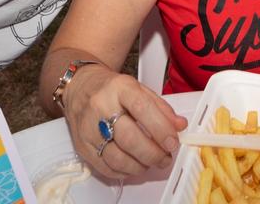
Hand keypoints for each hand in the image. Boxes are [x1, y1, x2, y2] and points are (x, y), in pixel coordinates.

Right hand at [63, 66, 186, 179]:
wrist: (80, 88)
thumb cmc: (112, 89)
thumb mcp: (139, 89)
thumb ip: (161, 108)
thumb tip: (179, 126)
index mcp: (119, 88)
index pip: (142, 108)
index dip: (161, 129)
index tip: (173, 142)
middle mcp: (101, 107)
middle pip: (129, 138)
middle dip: (153, 153)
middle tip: (165, 157)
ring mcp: (89, 128)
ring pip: (117, 157)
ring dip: (140, 166)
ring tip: (151, 162)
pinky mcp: (82, 146)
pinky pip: (106, 167)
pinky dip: (125, 171)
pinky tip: (134, 165)